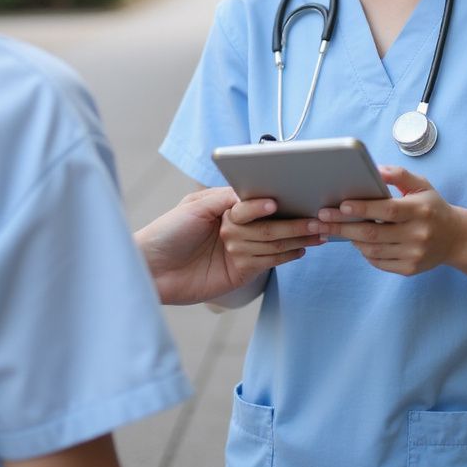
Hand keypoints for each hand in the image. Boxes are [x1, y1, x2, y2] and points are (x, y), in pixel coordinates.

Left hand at [136, 187, 318, 304]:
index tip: (282, 202)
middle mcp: (235, 226)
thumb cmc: (167, 230)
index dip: (269, 203)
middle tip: (316, 219)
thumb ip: (227, 199)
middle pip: (270, 223)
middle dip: (293, 222)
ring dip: (294, 238)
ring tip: (317, 232)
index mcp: (226, 206)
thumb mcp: (195, 207)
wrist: (149, 269)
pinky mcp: (240, 271)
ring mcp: (239, 249)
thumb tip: (260, 195)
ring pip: (272, 242)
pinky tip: (301, 249)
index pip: (256, 202)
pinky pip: (267, 262)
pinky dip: (285, 256)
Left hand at [315, 165, 464, 275]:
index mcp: (420, 210)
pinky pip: (378, 262)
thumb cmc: (432, 207)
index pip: (387, 210)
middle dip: (342, 226)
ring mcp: (414, 254)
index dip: (363, 208)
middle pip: (373, 232)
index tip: (341, 205)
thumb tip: (375, 169)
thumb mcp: (421, 185)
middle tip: (320, 220)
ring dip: (349, 239)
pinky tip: (355, 241)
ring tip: (331, 229)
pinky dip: (364, 251)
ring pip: (372, 249)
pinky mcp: (409, 269)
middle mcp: (418, 234)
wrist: (456, 239)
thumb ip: (399, 175)